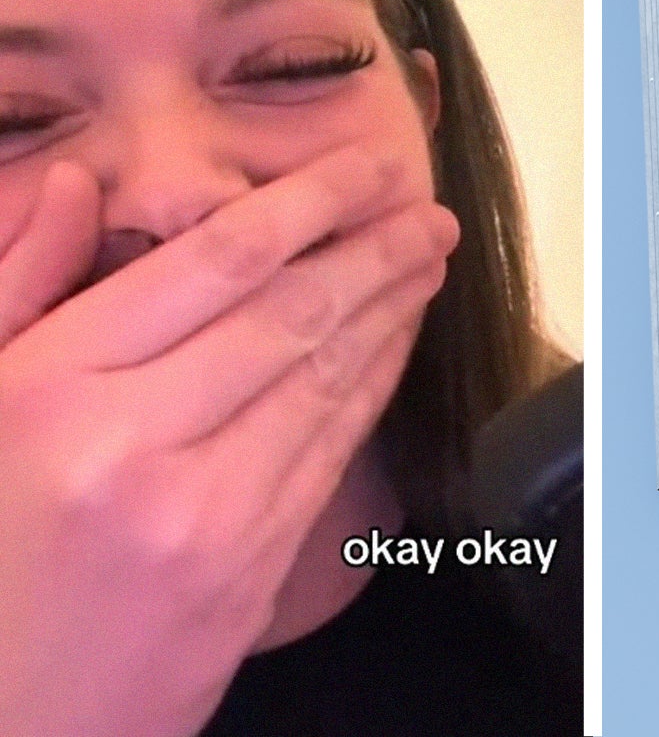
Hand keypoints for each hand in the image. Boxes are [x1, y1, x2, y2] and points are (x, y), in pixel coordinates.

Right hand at [0, 146, 456, 735]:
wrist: (6, 718)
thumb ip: (16, 284)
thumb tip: (79, 185)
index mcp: (53, 391)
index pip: (216, 267)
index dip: (307, 204)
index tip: (363, 168)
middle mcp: (132, 448)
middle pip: (289, 317)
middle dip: (373, 252)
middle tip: (424, 210)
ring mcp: (201, 517)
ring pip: (324, 383)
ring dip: (389, 313)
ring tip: (425, 261)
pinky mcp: (246, 573)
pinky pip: (328, 454)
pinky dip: (371, 387)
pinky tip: (394, 345)